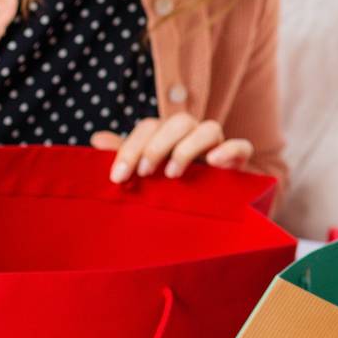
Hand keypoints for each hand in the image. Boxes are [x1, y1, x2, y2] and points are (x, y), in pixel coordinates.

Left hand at [91, 114, 253, 181]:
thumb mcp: (145, 177)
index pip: (149, 126)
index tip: (118, 177)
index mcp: (168, 136)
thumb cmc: (169, 192)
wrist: (207, 215)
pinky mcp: (238, 161)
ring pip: (209, 128)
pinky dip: (228, 150)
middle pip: (178, 121)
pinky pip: (241, 146)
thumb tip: (97, 139)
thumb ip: (125, 157)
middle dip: (157, 146)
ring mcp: (218, 146)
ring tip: (173, 174)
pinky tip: (214, 163)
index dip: (131, 148)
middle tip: (144, 173)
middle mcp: (193, 135)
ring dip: (187, 148)